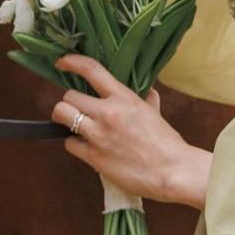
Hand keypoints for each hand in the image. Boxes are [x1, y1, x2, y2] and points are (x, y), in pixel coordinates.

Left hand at [50, 54, 211, 207]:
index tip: (63, 63)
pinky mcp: (93, 156)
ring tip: (73, 126)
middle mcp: (108, 112)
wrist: (172, 171)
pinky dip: (74, 144)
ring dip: (64, 120)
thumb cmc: (168, 144)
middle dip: (70, 104)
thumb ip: (148, 102)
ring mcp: (99, 134)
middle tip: (77, 111)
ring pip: (62, 115)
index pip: (91, 70)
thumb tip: (149, 93)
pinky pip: (69, 143)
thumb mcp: (156, 115)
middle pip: (69, 97)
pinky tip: (85, 147)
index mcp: (124, 98)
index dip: (72, 63)